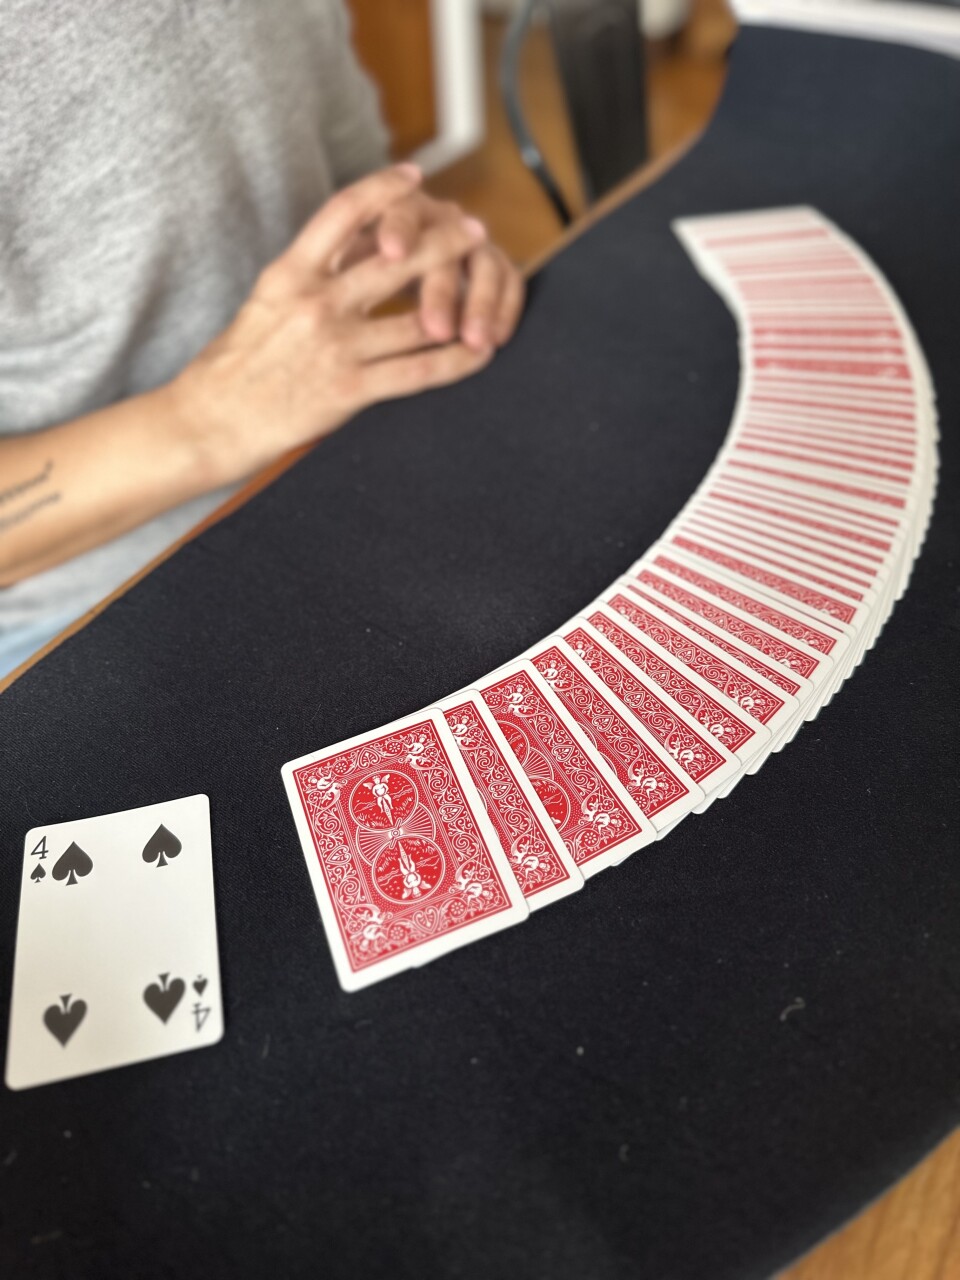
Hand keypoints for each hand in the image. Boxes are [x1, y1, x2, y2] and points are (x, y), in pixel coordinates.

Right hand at [169, 165, 492, 487]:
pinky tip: (478, 354)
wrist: (207, 422)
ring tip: (486, 295)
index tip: (414, 177)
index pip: (343, 213)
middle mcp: (316, 303)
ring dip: (458, 304)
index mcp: (289, 274)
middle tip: (472, 229)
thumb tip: (346, 256)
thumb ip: (306, 280)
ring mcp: (335, 346)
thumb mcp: (263, 304)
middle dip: (441, 240)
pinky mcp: (348, 389)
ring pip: (416, 316)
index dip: (384, 189)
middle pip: (394, 258)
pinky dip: (455, 362)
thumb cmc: (231, 367)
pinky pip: (417, 372)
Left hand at [343, 185, 525, 353]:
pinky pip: (508, 281)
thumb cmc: (349, 282)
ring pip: (482, 262)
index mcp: (391, 210)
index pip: (396, 209)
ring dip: (480, 304)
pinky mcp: (493, 264)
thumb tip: (304, 298)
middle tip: (436, 328)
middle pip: (444, 241)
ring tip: (475, 342)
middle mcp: (434, 216)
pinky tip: (497, 340)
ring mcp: (467, 239)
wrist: (401, 270)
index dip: (397, 227)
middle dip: (441, 288)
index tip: (390, 252)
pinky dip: (504, 309)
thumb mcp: (334, 273)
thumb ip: (328, 270)